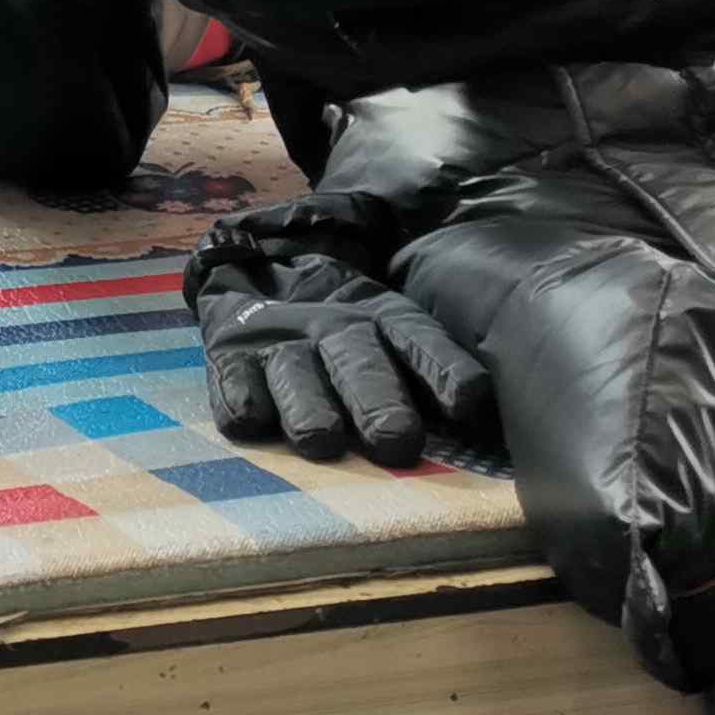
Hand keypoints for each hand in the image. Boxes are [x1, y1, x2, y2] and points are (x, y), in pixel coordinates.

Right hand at [190, 253, 493, 466]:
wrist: (256, 275)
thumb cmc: (344, 335)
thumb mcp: (388, 334)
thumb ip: (429, 373)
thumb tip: (485, 423)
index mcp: (382, 319)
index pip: (418, 340)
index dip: (443, 370)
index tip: (470, 403)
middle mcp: (333, 329)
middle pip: (357, 361)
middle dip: (376, 399)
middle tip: (394, 439)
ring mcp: (278, 343)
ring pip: (295, 375)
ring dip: (309, 407)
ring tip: (322, 440)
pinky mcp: (229, 357)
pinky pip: (233, 382)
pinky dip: (241, 400)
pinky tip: (250, 417)